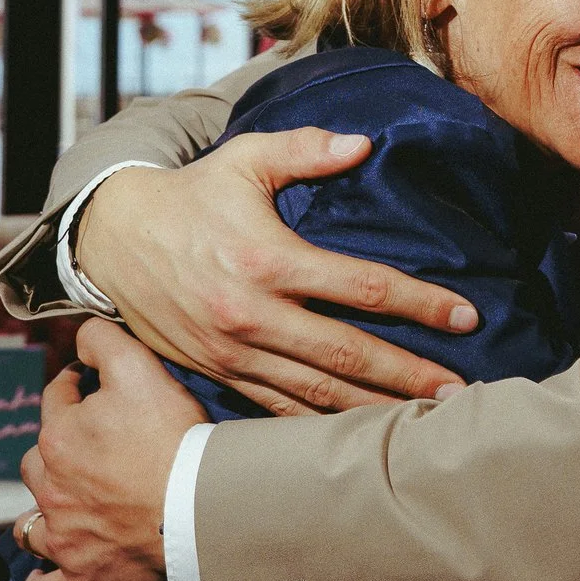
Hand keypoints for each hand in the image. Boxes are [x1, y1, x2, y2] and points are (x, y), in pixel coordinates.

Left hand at [21, 320, 204, 580]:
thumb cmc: (171, 439)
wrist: (198, 507)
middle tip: (88, 446)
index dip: (75, 386)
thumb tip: (82, 337)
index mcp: (59, 436)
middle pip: (38, 461)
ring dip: (42, 513)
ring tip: (63, 507)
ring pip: (32, 525)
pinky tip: (47, 573)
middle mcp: (51, 487)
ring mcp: (64, 536)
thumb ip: (102, 340)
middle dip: (55, 449)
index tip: (92, 384)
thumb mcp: (139, 368)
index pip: (57, 398)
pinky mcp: (81, 576)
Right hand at [76, 130, 477, 414]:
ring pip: (316, 391)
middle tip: (459, 394)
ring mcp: (234, 351)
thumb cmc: (191, 194)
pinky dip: (319, 425)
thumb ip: (306, 150)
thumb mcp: (245, 158)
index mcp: (267, 258)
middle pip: (348, 353)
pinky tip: (356, 436)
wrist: (112, 241)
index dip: (420, 303)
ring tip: (423, 424)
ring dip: (373, 409)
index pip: (362, 286)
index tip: (466, 318)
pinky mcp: (218, 373)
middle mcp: (253, 313)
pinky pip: (277, 409)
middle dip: (409, 375)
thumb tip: (364, 144)